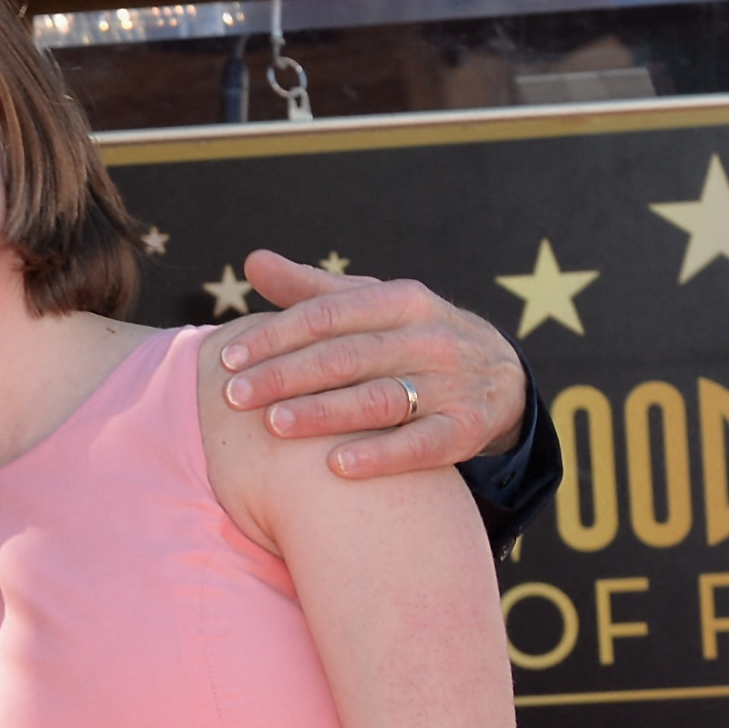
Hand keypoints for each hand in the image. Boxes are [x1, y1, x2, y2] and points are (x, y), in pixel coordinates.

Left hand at [217, 251, 529, 476]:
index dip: (275, 337)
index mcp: (400, 301)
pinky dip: (380, 455)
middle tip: (234, 396)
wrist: (500, 378)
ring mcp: (450, 383)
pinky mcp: (466, 429)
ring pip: (380, 398)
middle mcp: (428, 337)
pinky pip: (421, 445)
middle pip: (346, 356)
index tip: (228, 360)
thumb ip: (313, 291)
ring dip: (324, 412)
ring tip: (274, 425)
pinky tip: (335, 467)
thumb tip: (252, 261)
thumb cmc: (410, 339)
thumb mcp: (373, 307)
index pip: (327, 316)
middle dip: (286, 376)